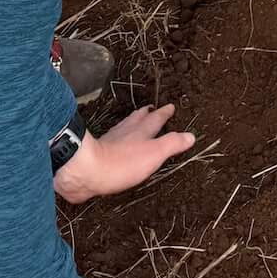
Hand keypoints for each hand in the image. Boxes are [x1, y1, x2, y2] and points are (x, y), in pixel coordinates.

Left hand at [54, 104, 196, 204]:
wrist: (86, 171)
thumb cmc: (123, 162)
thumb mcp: (154, 153)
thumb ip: (172, 144)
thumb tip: (190, 136)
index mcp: (141, 132)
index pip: (156, 119)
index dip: (164, 113)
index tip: (170, 106)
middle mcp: (126, 133)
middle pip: (138, 119)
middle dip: (146, 113)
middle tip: (151, 108)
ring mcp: (111, 142)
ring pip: (124, 128)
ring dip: (131, 123)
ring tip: (135, 120)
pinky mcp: (98, 154)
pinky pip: (112, 141)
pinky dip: (117, 138)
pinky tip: (115, 142)